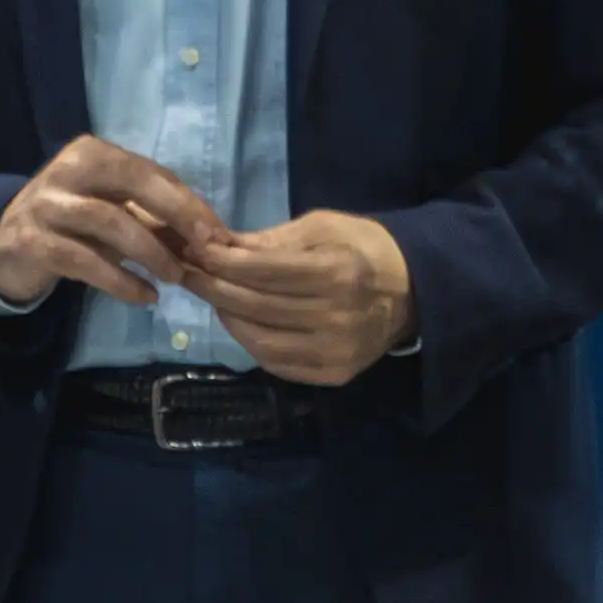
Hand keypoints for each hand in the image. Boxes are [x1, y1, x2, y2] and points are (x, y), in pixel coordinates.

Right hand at [0, 133, 220, 312]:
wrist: (4, 245)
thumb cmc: (70, 223)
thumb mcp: (109, 209)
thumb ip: (150, 215)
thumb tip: (206, 235)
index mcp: (91, 153)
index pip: (149, 172)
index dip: (187, 202)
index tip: (218, 232)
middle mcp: (67, 171)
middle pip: (133, 184)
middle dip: (176, 215)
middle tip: (206, 248)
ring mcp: (48, 206)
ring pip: (111, 223)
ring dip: (151, 252)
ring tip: (176, 277)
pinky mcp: (35, 243)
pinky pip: (87, 262)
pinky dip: (122, 281)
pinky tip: (146, 297)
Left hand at [185, 212, 417, 387]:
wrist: (414, 291)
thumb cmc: (364, 248)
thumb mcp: (323, 227)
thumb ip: (269, 240)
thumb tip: (216, 244)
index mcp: (336, 272)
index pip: (260, 270)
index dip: (220, 261)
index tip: (193, 249)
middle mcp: (336, 316)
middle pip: (255, 305)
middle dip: (214, 287)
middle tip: (188, 273)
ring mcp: (336, 351)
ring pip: (260, 340)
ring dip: (227, 318)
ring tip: (212, 298)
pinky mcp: (334, 374)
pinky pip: (277, 363)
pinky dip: (250, 343)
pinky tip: (239, 323)